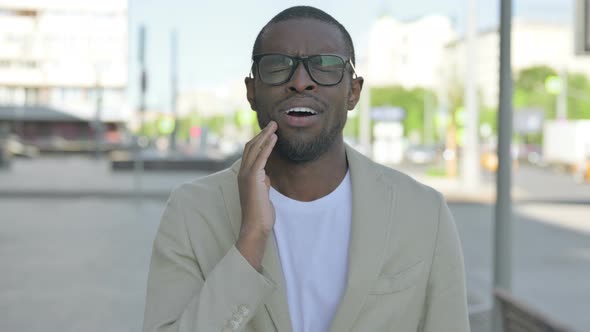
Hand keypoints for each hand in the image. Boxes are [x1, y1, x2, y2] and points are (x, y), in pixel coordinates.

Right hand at [236, 121, 277, 270]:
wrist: (255, 226)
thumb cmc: (260, 213)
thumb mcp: (262, 194)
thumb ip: (263, 183)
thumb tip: (267, 176)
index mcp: (244, 175)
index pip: (250, 153)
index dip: (259, 141)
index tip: (268, 132)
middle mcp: (242, 172)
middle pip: (251, 147)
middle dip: (262, 134)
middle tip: (273, 123)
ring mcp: (246, 175)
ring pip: (255, 149)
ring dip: (265, 136)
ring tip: (274, 126)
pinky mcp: (253, 178)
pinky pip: (261, 157)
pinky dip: (267, 146)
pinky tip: (274, 138)